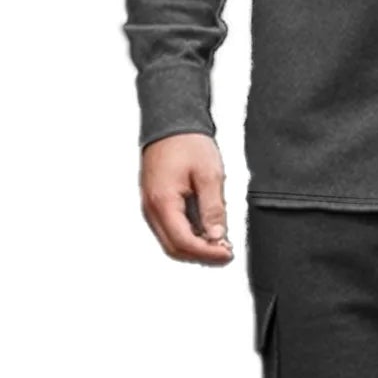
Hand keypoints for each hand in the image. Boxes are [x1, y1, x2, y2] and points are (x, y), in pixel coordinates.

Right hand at [140, 132, 233, 264]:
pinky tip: (205, 230)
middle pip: (174, 247)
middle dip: (201, 255)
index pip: (183, 242)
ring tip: (218, 241)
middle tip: (225, 251)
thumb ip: (213, 208)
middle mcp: (151, 208)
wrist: (171, 123)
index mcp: (163, 202)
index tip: (226, 253)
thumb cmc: (186, 142)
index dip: (207, 253)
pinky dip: (187, 235)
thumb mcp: (209, 174)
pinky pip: (169, 228)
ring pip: (170, 241)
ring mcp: (151, 206)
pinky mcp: (155, 203)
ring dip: (194, 246)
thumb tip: (216, 236)